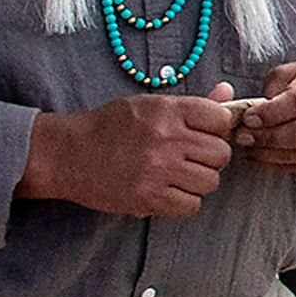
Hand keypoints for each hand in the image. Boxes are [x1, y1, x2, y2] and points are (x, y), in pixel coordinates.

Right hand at [21, 89, 240, 216]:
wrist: (67, 153)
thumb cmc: (111, 127)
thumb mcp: (150, 106)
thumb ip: (193, 104)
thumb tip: (228, 91)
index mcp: (167, 110)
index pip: (222, 120)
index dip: (216, 129)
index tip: (200, 135)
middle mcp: (166, 138)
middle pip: (221, 154)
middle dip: (209, 158)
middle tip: (188, 158)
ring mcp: (158, 169)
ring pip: (210, 181)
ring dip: (197, 182)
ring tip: (175, 175)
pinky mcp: (149, 197)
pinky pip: (192, 205)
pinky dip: (183, 202)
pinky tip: (166, 192)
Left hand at [234, 57, 295, 172]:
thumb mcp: (288, 72)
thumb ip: (272, 88)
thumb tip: (255, 114)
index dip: (271, 113)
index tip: (247, 118)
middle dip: (268, 138)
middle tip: (243, 137)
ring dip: (269, 153)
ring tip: (248, 147)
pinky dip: (278, 164)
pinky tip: (261, 156)